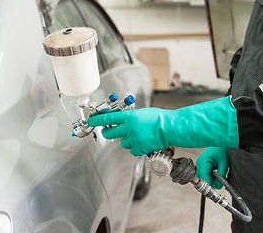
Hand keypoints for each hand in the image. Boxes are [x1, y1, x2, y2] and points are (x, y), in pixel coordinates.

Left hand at [88, 96, 238, 155]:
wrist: (171, 127)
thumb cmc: (161, 118)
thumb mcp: (144, 113)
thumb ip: (133, 117)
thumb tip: (126, 120)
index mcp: (129, 117)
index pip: (109, 117)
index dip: (98, 119)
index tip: (92, 120)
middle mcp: (129, 128)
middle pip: (111, 132)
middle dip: (108, 133)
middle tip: (108, 132)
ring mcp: (134, 139)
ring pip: (123, 143)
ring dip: (127, 140)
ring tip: (138, 137)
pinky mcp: (140, 148)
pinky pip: (133, 150)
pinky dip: (136, 148)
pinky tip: (143, 143)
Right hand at [196, 147, 228, 188]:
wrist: (219, 144)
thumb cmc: (221, 150)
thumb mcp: (224, 163)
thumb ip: (221, 175)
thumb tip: (218, 186)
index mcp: (204, 161)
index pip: (203, 177)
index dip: (207, 185)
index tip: (212, 192)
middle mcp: (199, 163)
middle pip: (201, 179)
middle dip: (210, 182)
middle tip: (220, 181)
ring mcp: (199, 164)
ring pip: (202, 178)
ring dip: (210, 180)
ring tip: (218, 174)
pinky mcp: (200, 166)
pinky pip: (203, 175)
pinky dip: (209, 177)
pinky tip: (214, 173)